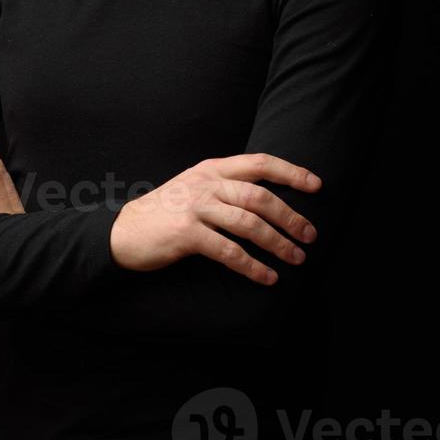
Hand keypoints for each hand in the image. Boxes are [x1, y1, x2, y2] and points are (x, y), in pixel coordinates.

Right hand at [109, 153, 321, 284]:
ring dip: (277, 243)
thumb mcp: (195, 187)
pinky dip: (252, 266)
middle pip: (259, 196)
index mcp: (211, 169)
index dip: (290, 172)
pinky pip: (228, 251)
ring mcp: (195, 207)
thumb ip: (225, 187)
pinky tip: (267, 277)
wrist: (124, 232)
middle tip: (311, 235)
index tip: (316, 185)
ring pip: (248, 223)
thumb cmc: (166, 212)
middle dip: (291, 216)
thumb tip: (269, 200)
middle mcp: (206, 183)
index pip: (258, 162)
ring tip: (296, 259)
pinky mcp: (187, 234)